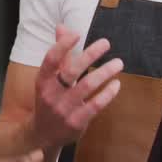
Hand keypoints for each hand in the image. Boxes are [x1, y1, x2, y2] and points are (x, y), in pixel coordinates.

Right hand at [31, 25, 122, 148]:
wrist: (42, 135)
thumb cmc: (49, 99)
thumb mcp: (48, 79)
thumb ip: (59, 54)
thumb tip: (63, 27)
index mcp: (42, 80)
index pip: (51, 60)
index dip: (62, 45)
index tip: (77, 34)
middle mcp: (51, 94)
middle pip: (72, 70)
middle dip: (90, 54)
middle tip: (106, 43)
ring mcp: (64, 109)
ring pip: (87, 86)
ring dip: (105, 72)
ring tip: (118, 63)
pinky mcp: (77, 121)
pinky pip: (96, 105)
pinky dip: (108, 93)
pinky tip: (116, 84)